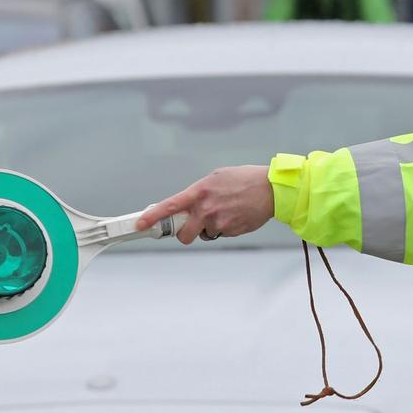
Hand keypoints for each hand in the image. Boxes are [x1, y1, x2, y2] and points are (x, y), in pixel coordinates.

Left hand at [136, 165, 275, 243]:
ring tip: (225, 211)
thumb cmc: (245, 180)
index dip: (152, 217)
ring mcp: (219, 223)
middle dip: (185, 232)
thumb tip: (187, 204)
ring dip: (209, 227)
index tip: (140, 224)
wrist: (272, 189)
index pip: (169, 207)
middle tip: (192, 225)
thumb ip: (199, 192)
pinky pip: (220, 234)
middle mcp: (206, 210)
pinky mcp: (231, 231)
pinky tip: (235, 214)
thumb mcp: (216, 178)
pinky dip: (224, 227)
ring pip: (204, 234)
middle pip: (184, 234)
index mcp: (199, 193)